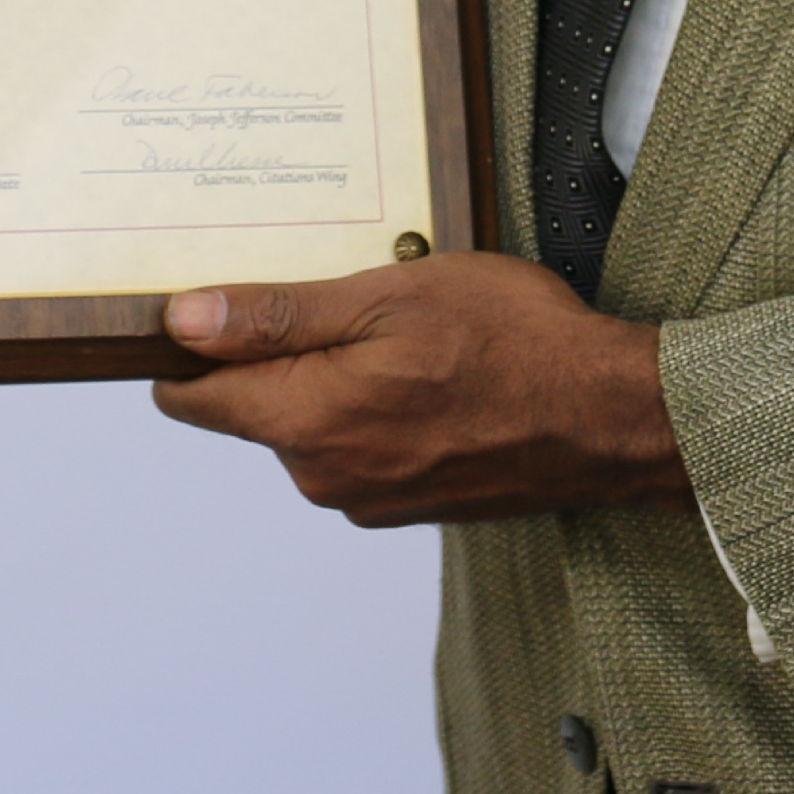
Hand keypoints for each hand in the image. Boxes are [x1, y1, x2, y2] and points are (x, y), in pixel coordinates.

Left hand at [152, 252, 695, 527]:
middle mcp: (323, 475)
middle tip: (350, 291)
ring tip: (406, 329)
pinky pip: (356, 444)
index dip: (190, 343)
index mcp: (307, 422)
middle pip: (252, 404)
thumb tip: (185, 320)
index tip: (213, 298)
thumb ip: (279, 316)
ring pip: (309, 420)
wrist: (609, 416)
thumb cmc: (513, 344)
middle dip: (279, 348)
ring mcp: (365, 496)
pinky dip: (375, 403)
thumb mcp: (389, 298)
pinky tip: (429, 368)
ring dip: (334, 374)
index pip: (191, 398)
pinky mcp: (402, 502)